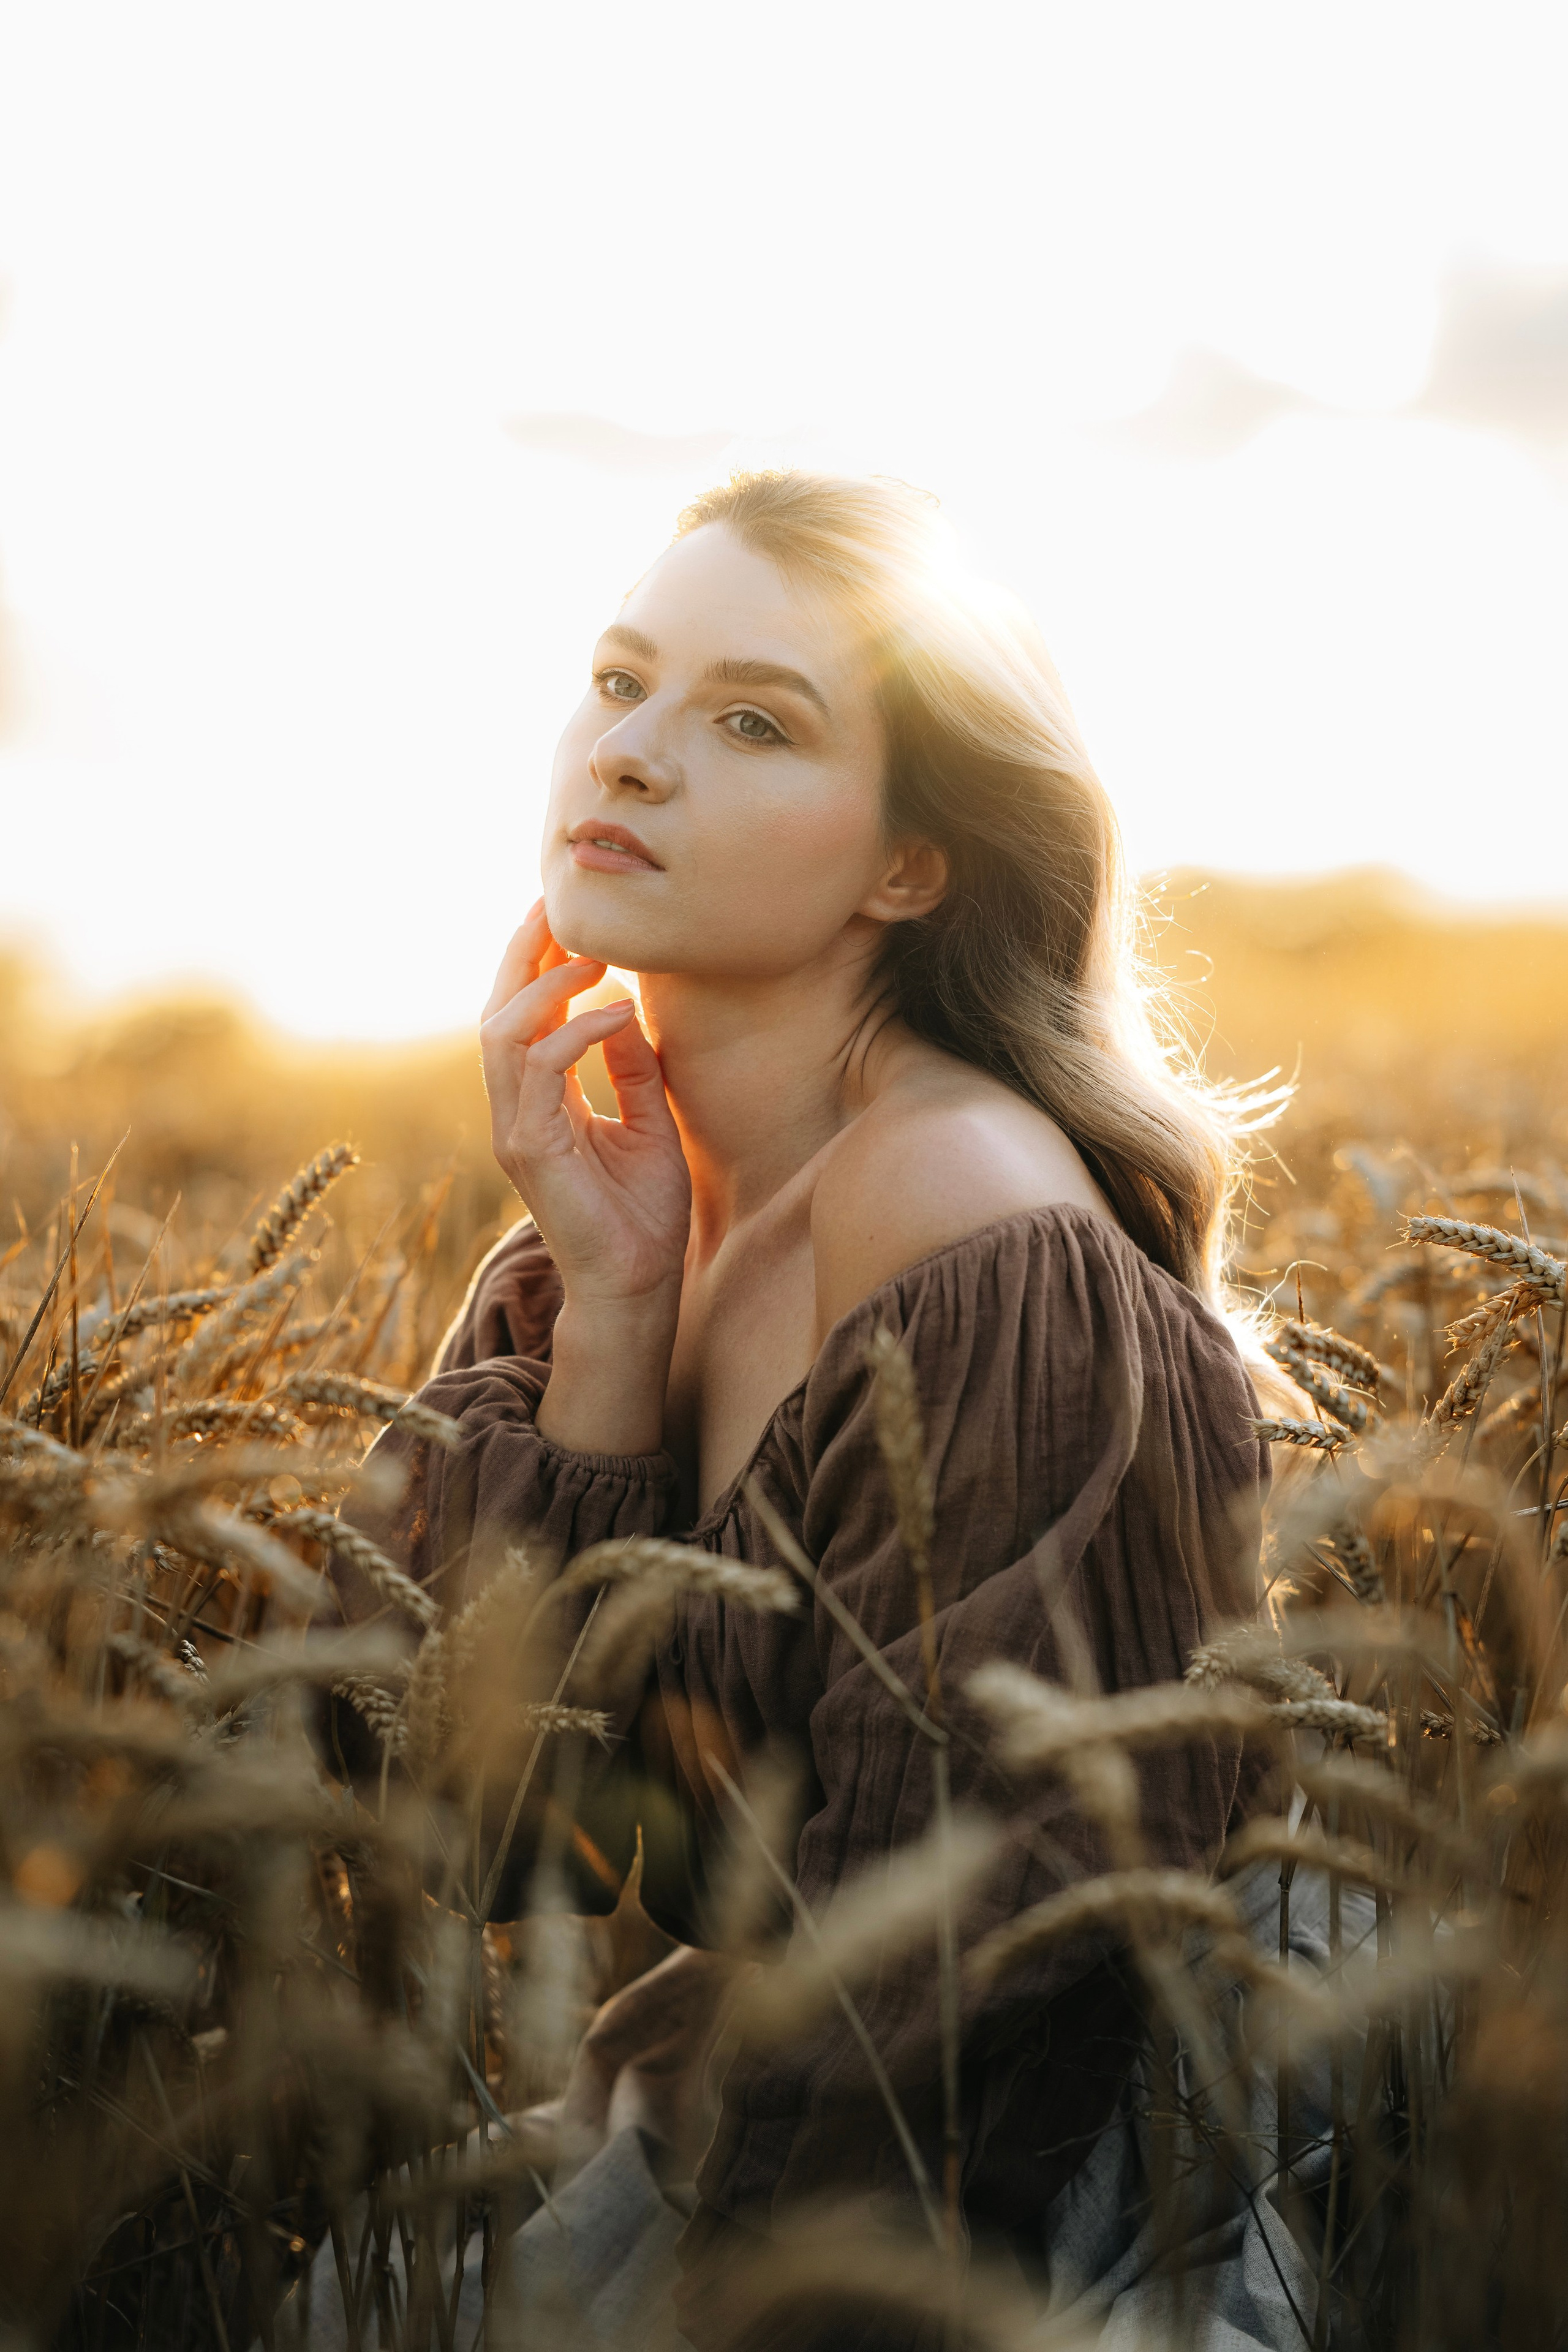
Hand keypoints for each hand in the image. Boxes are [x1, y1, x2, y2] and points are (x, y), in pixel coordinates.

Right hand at [480, 901, 690, 1321]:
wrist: (638, 1285)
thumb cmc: (643, 1213)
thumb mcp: (648, 1121)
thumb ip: (631, 1067)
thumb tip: (624, 1005)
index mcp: (537, 1102)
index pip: (521, 1016)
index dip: (533, 962)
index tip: (562, 915)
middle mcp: (515, 1110)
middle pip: (497, 1010)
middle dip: (522, 953)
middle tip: (558, 906)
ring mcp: (514, 1130)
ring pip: (500, 1033)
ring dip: (544, 985)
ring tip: (593, 957)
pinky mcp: (529, 1151)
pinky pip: (538, 1072)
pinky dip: (573, 1032)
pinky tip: (614, 1013)